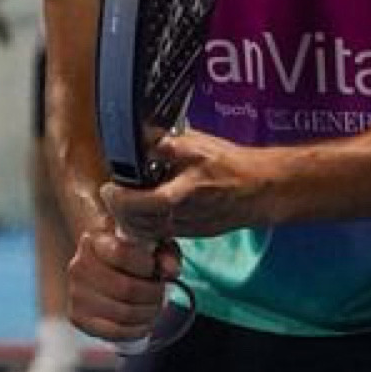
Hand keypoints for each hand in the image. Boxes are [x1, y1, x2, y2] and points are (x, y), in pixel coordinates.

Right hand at [66, 213, 180, 343]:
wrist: (102, 269)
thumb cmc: (131, 255)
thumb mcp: (150, 245)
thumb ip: (164, 253)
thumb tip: (171, 270)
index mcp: (95, 241)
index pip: (121, 253)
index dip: (145, 264)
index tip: (155, 268)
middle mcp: (79, 266)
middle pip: (125, 288)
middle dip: (152, 294)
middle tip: (161, 292)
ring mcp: (76, 294)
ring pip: (123, 313)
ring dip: (148, 313)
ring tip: (154, 306)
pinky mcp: (78, 317)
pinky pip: (114, 332)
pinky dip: (136, 330)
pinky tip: (144, 322)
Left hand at [100, 128, 269, 239]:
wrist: (262, 189)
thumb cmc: (232, 165)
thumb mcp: (199, 145)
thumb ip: (168, 144)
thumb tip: (140, 136)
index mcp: (185, 192)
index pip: (144, 203)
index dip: (121, 199)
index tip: (109, 187)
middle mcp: (185, 215)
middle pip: (139, 224)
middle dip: (120, 211)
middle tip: (111, 193)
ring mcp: (188, 228)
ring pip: (148, 233)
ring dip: (130, 220)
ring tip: (124, 202)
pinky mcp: (192, 234)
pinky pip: (161, 235)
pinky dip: (146, 226)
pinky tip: (143, 211)